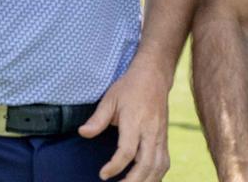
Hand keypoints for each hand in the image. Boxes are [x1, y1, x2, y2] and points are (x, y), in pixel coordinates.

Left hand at [78, 63, 170, 180]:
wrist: (154, 76)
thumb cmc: (130, 87)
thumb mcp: (110, 98)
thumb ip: (98, 119)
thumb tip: (83, 133)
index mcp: (135, 120)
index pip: (128, 150)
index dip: (115, 166)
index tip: (103, 175)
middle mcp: (151, 131)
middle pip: (146, 164)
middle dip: (132, 181)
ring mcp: (160, 136)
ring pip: (158, 166)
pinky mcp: (164, 139)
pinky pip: (164, 162)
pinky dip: (156, 176)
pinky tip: (145, 181)